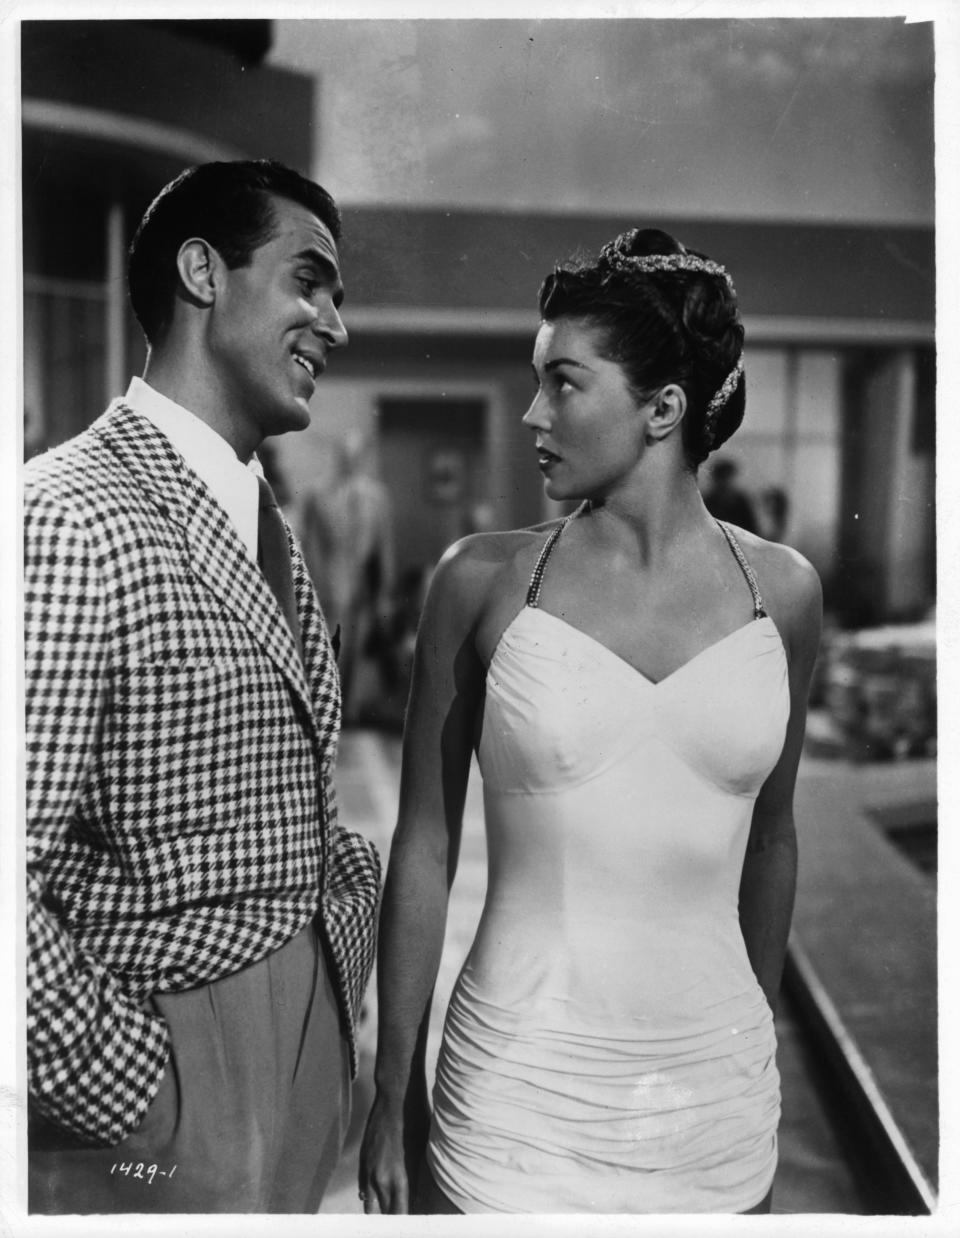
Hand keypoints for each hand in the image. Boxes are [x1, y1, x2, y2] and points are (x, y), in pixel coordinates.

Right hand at [358, 1090, 429, 1214]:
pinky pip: (363, 1186)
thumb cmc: (416, 1123)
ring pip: (369, 1203)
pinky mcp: (363, 1159)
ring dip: (378, 1209)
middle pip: (382, 1213)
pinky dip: (369, 1194)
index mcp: (400, 1178)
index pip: (399, 1215)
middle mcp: (381, 1178)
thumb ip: (417, 1180)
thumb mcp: (423, 1153)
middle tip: (399, 1219)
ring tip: (387, 1213)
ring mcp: (369, 1169)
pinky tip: (375, 1196)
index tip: (409, 1225)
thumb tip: (418, 1198)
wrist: (395, 1099)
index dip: (403, 1222)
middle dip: (390, 1218)